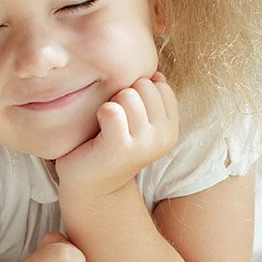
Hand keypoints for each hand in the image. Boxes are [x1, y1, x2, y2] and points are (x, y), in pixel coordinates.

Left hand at [55, 73, 178, 199]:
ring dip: (111, 104)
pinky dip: (99, 114)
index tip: (126, 114)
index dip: (137, 92)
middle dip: (124, 96)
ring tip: (106, 127)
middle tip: (114, 122)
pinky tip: (97, 132)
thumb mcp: (138, 121)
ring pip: (128, 94)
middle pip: (143, 85)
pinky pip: (111, 109)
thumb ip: (149, 98)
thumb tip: (156, 74)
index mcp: (170, 129)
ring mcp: (143, 144)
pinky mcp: (119, 148)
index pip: (159, 85)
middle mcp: (162, 138)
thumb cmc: (110, 145)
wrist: (91, 187)